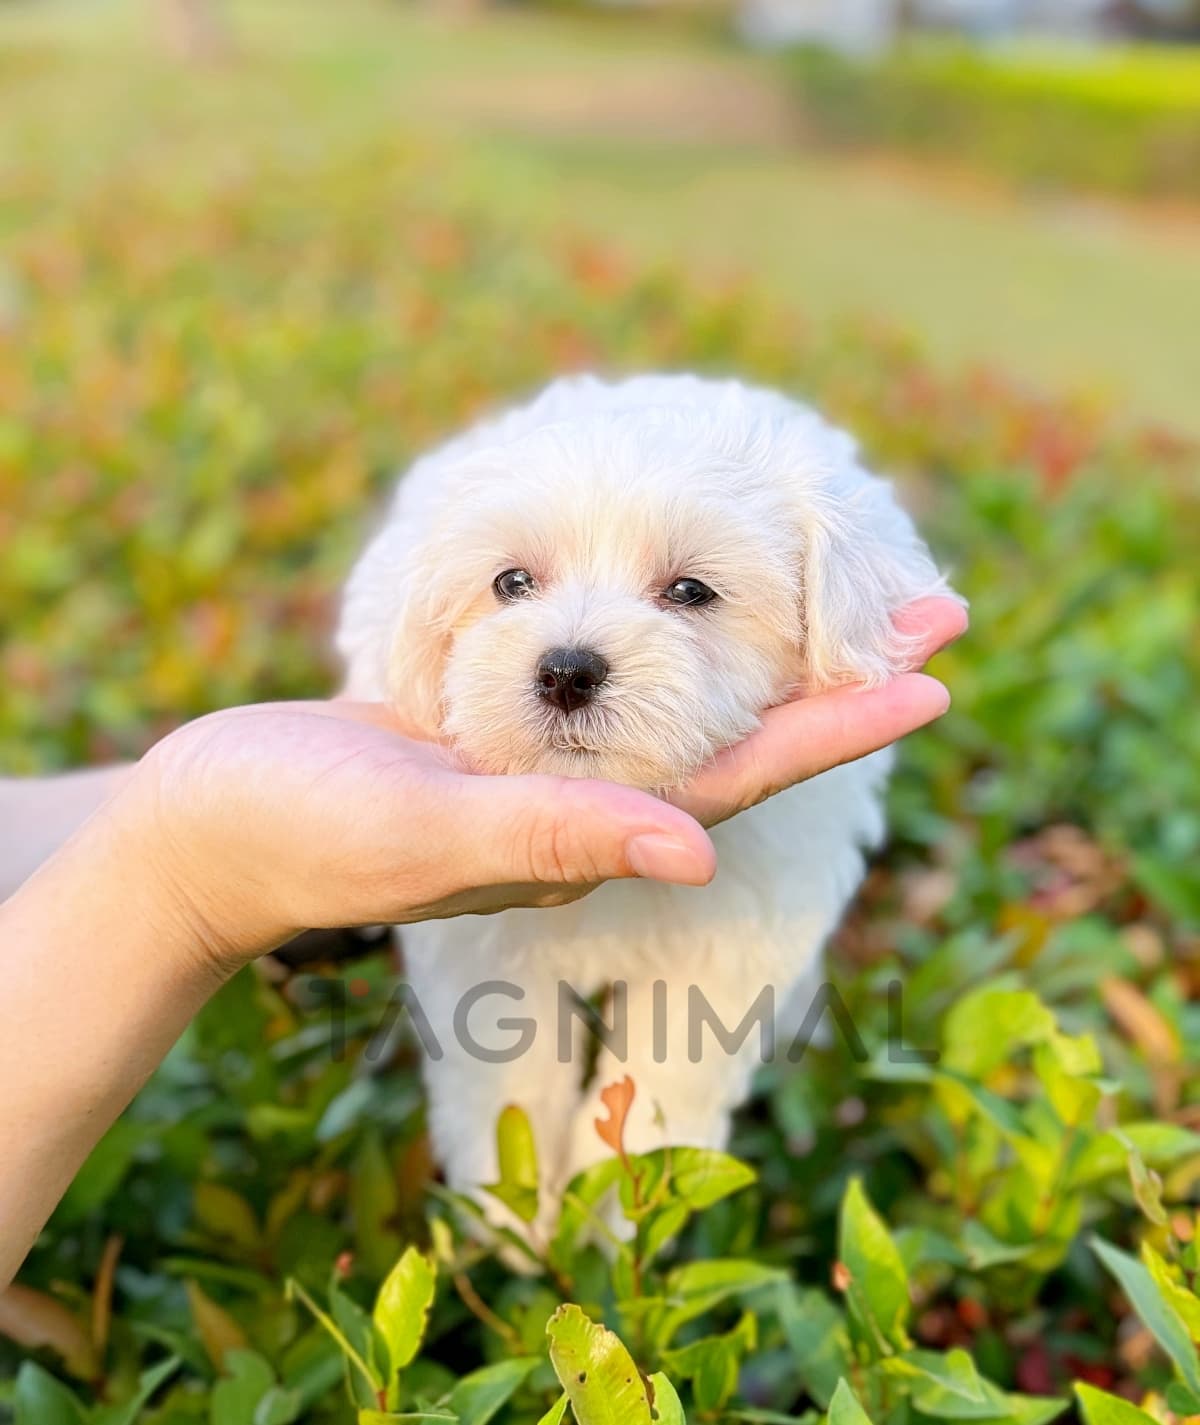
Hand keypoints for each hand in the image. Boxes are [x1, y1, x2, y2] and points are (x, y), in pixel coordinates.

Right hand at [119, 596, 964, 971]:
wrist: (202, 828)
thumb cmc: (298, 834)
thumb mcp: (425, 832)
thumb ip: (553, 833)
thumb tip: (696, 849)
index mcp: (586, 828)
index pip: (743, 772)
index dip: (841, 726)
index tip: (936, 673)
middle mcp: (584, 798)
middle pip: (737, 727)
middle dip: (835, 674)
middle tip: (932, 608)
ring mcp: (542, 760)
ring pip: (680, 697)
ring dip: (768, 646)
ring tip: (840, 591)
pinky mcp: (496, 726)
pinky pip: (607, 677)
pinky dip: (665, 633)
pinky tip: (689, 601)